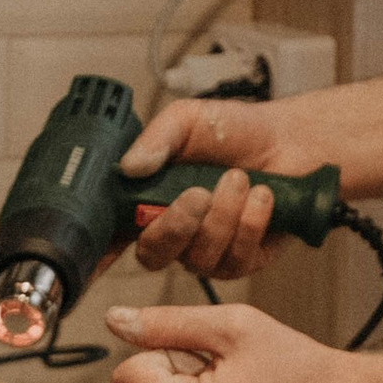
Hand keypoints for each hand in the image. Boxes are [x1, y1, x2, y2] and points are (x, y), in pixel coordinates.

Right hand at [117, 96, 343, 283]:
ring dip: (223, 215)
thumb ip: (158, 137)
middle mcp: (174, 233)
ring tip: (239, 178)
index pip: (111, 238)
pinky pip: (235, 259)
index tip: (93, 261)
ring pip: (199, 257)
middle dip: (176, 225)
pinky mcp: (242, 261)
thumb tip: (131, 167)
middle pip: (153, 255)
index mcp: (148, 202)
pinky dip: (250, 223)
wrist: (290, 140)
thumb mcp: (189, 120)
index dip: (97, 256)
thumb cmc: (235, 131)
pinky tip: (262, 196)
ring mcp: (207, 251)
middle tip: (199, 192)